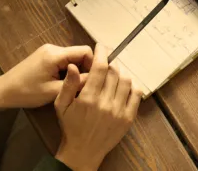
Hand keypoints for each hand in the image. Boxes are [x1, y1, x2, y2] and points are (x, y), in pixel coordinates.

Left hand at [0, 44, 92, 109]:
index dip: (93, 64)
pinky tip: (62, 82)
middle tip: (84, 85)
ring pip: (72, 57)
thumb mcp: (53, 92)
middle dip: (84, 68)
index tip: (94, 80)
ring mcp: (48, 50)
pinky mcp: (44, 55)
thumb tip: (96, 78)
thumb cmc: (26, 92)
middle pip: (79, 53)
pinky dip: (67, 70)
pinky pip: (63, 59)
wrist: (3, 91)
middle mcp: (53, 48)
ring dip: (75, 70)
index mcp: (56, 54)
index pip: (85, 51)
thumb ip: (75, 84)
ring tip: (73, 86)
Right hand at [54, 44, 141, 170]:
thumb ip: (68, 85)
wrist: (82, 152)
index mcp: (88, 99)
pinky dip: (132, 85)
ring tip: (114, 73)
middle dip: (110, 63)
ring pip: (126, 81)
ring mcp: (119, 111)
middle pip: (114, 72)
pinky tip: (124, 85)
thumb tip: (74, 66)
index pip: (100, 68)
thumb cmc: (71, 127)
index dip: (102, 53)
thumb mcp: (61, 106)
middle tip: (106, 63)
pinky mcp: (128, 118)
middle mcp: (105, 103)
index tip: (101, 46)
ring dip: (121, 73)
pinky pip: (136, 94)